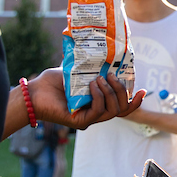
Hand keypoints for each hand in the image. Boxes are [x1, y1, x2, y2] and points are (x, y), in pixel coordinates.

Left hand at [27, 67, 143, 129]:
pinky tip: (92, 85)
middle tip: (113, 76)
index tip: (142, 90)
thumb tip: (106, 54)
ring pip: (112, 110)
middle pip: (121, 109)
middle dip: (121, 91)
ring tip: (100, 79)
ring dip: (110, 92)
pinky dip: (98, 96)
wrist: (34, 92)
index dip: (134, 102)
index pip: (121, 107)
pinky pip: (98, 111)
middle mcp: (95, 113)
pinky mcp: (80, 122)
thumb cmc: (52, 82)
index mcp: (97, 103)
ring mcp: (88, 119)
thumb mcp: (78, 72)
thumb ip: (92, 68)